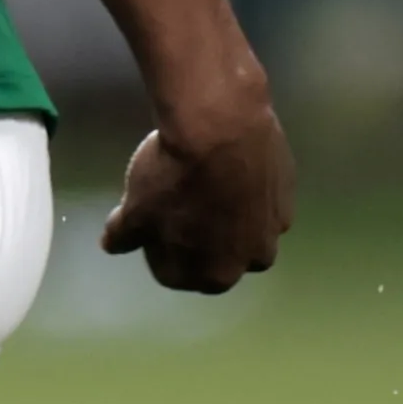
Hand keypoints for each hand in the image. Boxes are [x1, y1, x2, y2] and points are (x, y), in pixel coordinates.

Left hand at [101, 83, 291, 293]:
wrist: (222, 127)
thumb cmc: (173, 178)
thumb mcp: (135, 211)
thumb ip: (123, 236)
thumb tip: (113, 245)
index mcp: (212, 274)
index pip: (176, 276)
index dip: (156, 252)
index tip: (147, 229)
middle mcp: (252, 260)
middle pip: (216, 259)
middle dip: (195, 242)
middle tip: (175, 208)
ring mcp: (275, 229)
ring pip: (243, 234)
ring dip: (225, 221)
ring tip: (203, 188)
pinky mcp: (288, 196)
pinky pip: (261, 205)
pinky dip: (245, 196)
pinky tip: (228, 172)